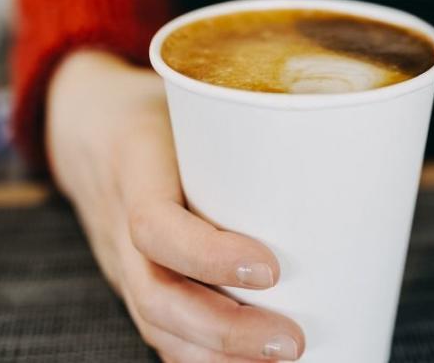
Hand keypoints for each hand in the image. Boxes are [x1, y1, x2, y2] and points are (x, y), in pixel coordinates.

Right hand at [46, 50, 304, 361]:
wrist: (87, 124)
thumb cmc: (160, 107)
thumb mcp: (193, 96)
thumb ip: (251, 120)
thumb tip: (347, 141)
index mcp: (136, 166)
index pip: (154, 225)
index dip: (208, 256)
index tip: (272, 269)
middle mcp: (118, 222)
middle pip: (155, 296)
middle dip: (225, 330)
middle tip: (292, 342)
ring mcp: (120, 259)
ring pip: (154, 324)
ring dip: (218, 355)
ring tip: (280, 360)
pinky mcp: (134, 279)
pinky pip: (158, 328)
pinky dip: (202, 357)